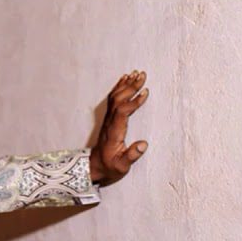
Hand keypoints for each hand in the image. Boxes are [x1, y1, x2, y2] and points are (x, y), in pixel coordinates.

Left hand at [89, 70, 149, 185]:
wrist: (96, 166)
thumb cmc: (110, 167)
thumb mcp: (121, 167)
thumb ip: (131, 156)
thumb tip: (144, 144)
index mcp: (114, 132)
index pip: (122, 112)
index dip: (133, 101)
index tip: (145, 93)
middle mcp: (110, 122)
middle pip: (118, 99)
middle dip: (131, 87)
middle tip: (143, 75)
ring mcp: (109, 119)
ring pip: (115, 97)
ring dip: (126, 84)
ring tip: (137, 73)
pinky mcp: (110, 118)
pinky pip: (113, 99)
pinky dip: (120, 88)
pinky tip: (126, 80)